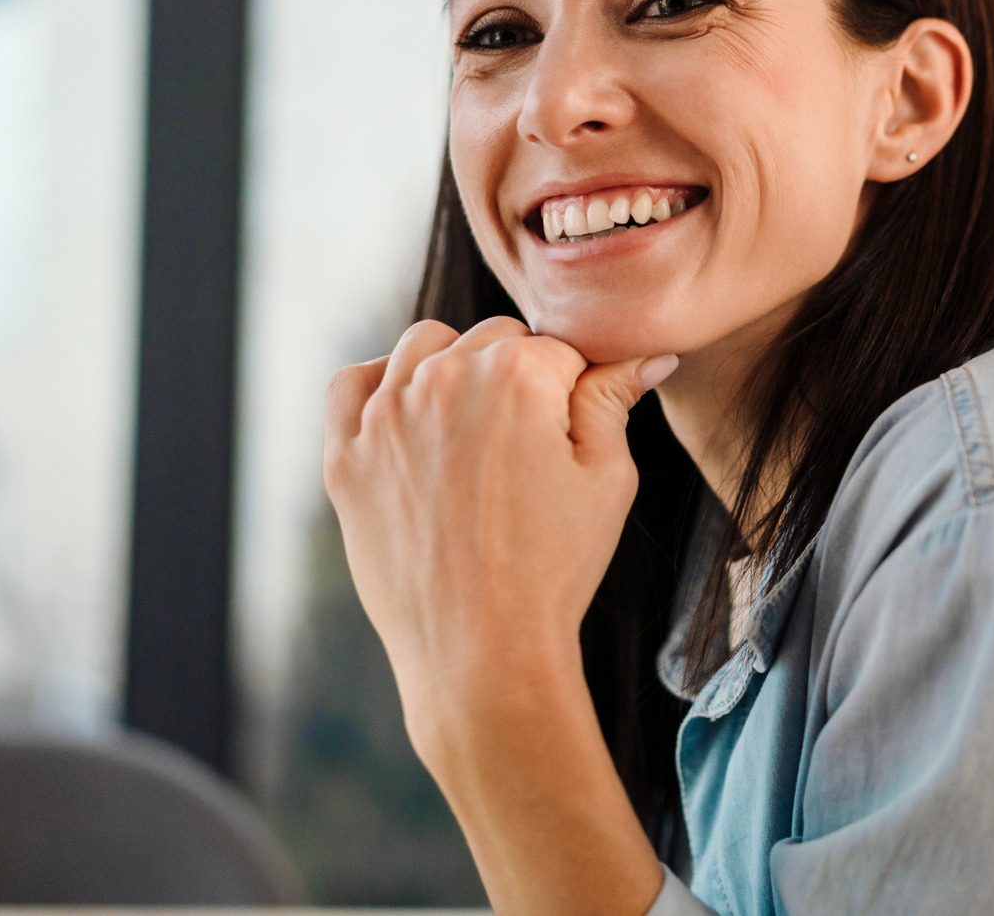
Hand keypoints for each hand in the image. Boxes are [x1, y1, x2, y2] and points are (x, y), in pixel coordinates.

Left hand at [322, 316, 677, 754]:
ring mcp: (386, 414)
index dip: (572, 392)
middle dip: (515, 378)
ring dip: (451, 370)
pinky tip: (409, 425)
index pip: (556, 349)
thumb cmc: (555, 567)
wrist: (481, 653)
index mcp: (518, 373)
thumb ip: (614, 400)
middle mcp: (444, 377)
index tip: (567, 439)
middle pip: (491, 340)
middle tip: (525, 453)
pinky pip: (353, 385)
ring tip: (472, 437)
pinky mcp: (346, 454)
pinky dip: (380, 390)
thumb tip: (648, 355)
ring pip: (423, 347)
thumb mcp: (609, 478)